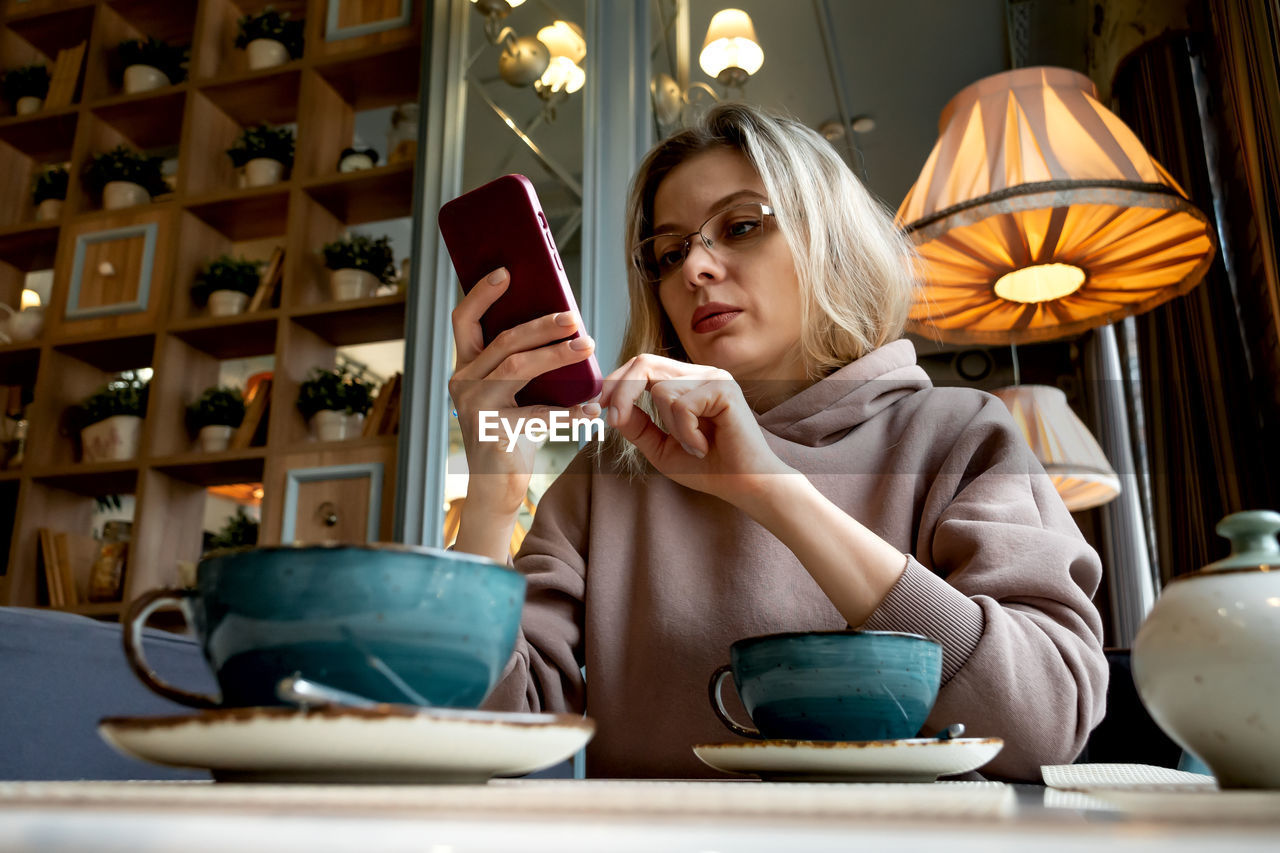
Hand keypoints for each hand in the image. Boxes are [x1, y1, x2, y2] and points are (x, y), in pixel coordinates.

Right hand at [449, 267, 599, 515]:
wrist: (496, 486)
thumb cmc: (512, 432)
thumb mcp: (513, 393)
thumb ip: (523, 362)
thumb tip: (565, 325)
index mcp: (466, 367)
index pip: (464, 320)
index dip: (482, 293)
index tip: (507, 272)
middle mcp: (463, 382)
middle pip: (502, 340)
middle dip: (542, 325)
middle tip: (575, 318)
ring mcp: (474, 407)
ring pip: (517, 368)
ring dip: (557, 354)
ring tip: (588, 346)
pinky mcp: (493, 432)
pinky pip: (539, 414)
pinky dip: (569, 411)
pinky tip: (592, 409)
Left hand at [598, 354, 792, 506]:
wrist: (746, 486)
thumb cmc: (709, 468)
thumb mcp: (661, 448)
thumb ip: (637, 426)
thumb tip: (610, 408)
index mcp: (686, 382)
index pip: (642, 365)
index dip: (616, 382)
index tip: (597, 405)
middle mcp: (700, 374)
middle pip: (645, 363)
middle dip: (622, 391)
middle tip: (614, 419)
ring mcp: (714, 378)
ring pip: (662, 389)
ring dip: (669, 427)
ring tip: (692, 447)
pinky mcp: (724, 389)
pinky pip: (681, 405)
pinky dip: (686, 433)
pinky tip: (703, 448)